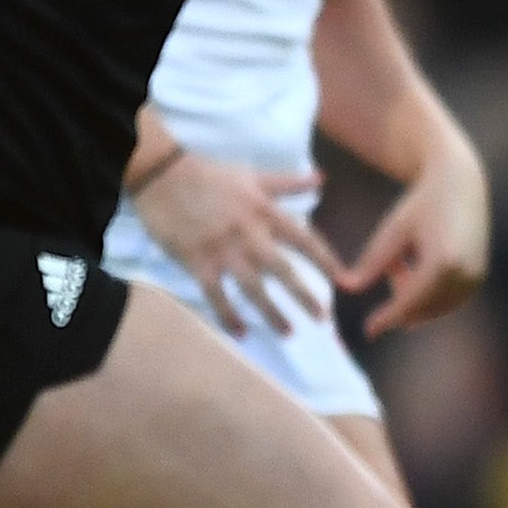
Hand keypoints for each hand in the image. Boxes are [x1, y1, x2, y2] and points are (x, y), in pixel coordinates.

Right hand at [130, 148, 339, 333]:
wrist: (163, 175)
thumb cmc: (211, 175)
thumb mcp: (254, 176)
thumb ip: (289, 183)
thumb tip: (322, 178)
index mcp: (267, 213)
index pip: (305, 241)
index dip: (326, 262)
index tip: (343, 281)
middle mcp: (250, 235)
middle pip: (283, 270)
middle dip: (304, 296)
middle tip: (322, 318)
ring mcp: (224, 251)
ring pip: (253, 288)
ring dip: (271, 313)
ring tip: (288, 333)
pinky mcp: (197, 262)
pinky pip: (216, 295)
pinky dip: (227, 315)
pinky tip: (239, 332)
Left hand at [346, 126, 490, 336]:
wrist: (461, 184)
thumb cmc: (421, 204)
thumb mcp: (392, 232)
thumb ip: (371, 263)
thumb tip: (348, 288)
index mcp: (442, 262)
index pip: (409, 302)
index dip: (386, 318)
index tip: (368, 331)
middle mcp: (465, 273)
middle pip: (424, 308)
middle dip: (401, 301)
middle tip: (391, 269)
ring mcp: (476, 275)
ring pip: (438, 306)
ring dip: (415, 297)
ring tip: (402, 264)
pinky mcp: (479, 274)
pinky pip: (450, 299)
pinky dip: (430, 294)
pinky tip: (416, 270)